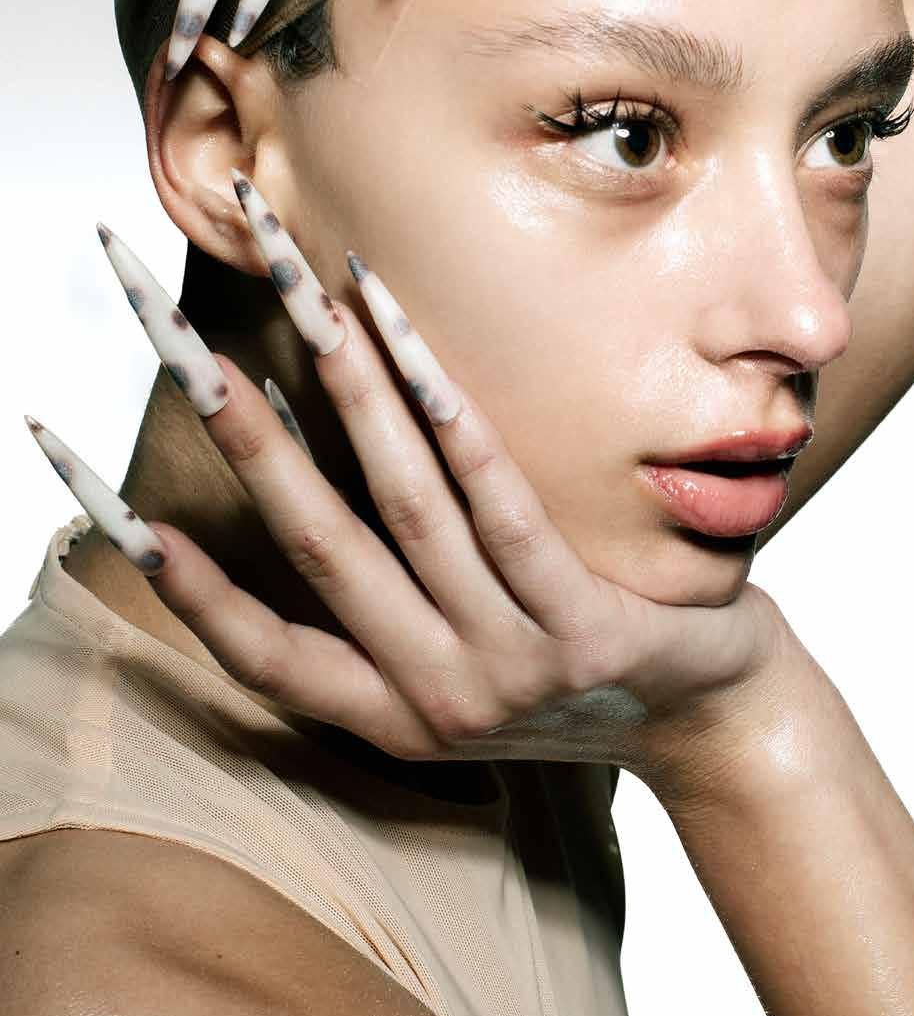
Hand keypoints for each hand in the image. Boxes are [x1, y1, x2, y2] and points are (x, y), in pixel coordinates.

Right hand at [29, 174, 790, 797]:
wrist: (717, 727)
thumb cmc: (572, 676)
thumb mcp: (464, 669)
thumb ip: (386, 614)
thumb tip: (304, 485)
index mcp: (387, 714)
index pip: (250, 643)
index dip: (171, 570)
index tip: (94, 483)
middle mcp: (432, 696)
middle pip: (311, 543)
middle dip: (235, 428)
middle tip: (173, 330)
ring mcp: (508, 664)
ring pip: (400, 505)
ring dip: (340, 385)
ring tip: (293, 288)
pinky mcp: (582, 625)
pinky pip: (497, 499)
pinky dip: (442, 412)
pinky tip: (402, 334)